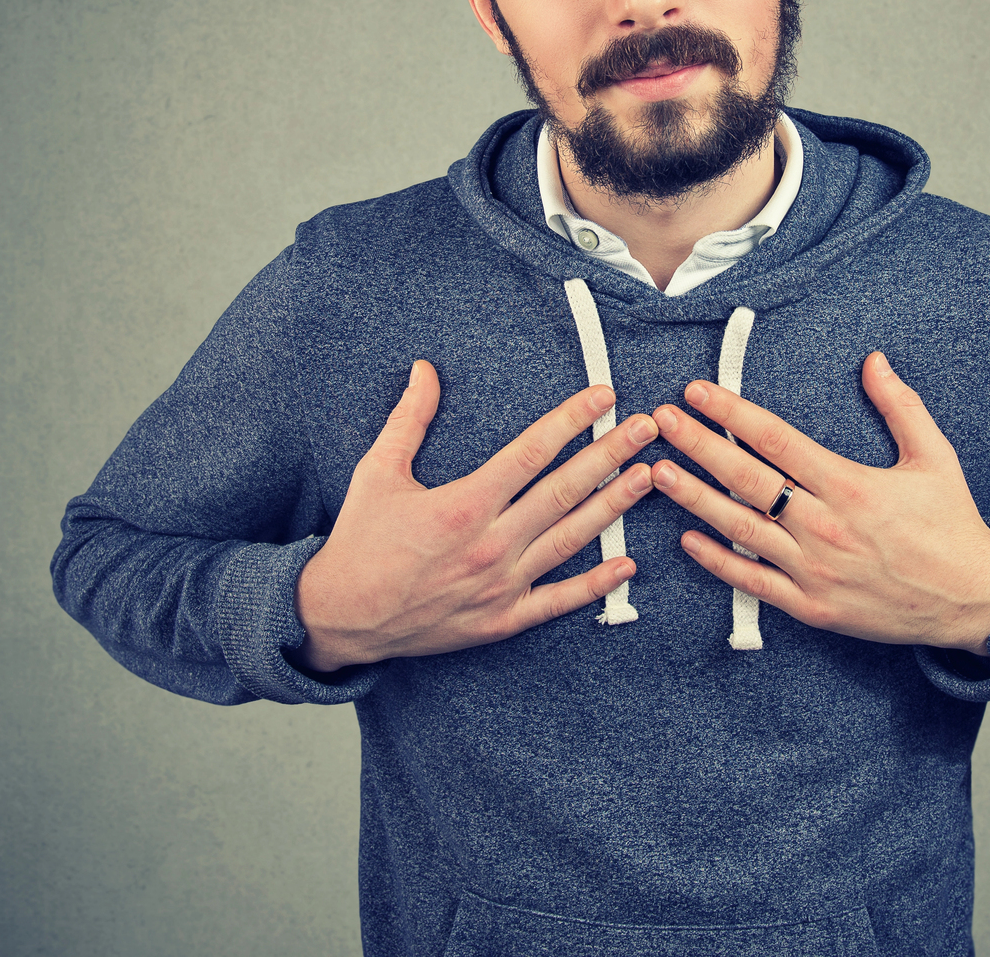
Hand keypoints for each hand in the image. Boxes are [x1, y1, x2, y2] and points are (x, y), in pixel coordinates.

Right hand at [292, 361, 658, 670]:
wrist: (340, 617)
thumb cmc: (360, 541)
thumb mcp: (378, 472)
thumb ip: (409, 419)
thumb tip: (425, 369)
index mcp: (463, 504)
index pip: (531, 453)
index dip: (571, 421)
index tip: (603, 397)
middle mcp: (489, 544)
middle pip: (564, 491)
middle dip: (610, 454)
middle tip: (647, 428)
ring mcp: (500, 586)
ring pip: (570, 540)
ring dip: (614, 506)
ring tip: (648, 476)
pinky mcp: (502, 620)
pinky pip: (558, 601)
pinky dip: (596, 585)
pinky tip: (628, 563)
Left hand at [649, 351, 989, 655]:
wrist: (973, 600)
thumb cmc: (952, 525)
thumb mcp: (934, 457)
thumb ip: (900, 406)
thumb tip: (874, 360)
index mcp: (850, 485)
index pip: (776, 439)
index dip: (733, 412)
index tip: (698, 391)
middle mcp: (826, 526)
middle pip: (747, 478)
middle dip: (698, 445)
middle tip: (661, 421)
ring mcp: (815, 570)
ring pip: (741, 529)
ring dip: (695, 499)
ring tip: (657, 473)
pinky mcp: (812, 607)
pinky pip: (754, 582)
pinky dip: (718, 561)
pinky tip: (688, 540)